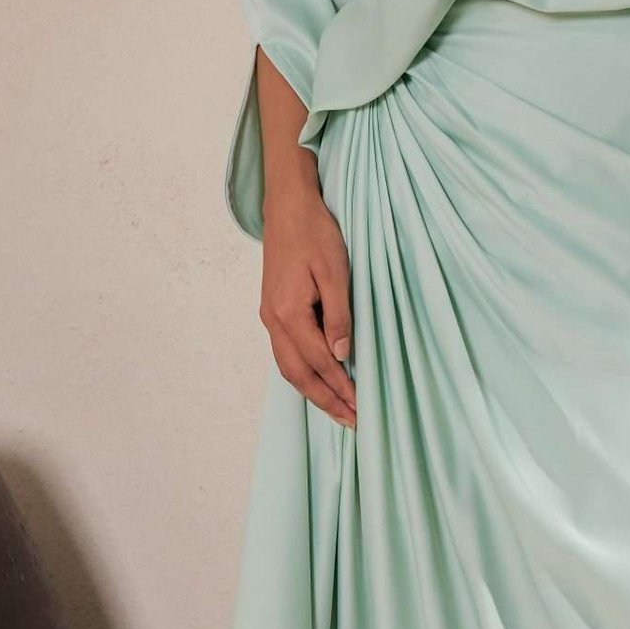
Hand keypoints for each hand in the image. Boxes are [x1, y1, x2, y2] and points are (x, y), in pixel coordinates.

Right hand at [260, 188, 356, 429]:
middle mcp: (273, 319)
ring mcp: (269, 315)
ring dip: (313, 390)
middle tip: (351, 421)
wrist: (287, 206)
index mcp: (289, 312)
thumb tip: (343, 355)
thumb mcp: (335, 270)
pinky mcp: (272, 309)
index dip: (340, 386)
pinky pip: (285, 351)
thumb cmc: (314, 233)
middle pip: (297, 374)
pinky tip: (318, 377)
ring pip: (288, 366)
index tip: (360, 406)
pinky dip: (303, 371)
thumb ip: (339, 314)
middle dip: (324, 400)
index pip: (318, 361)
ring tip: (337, 408)